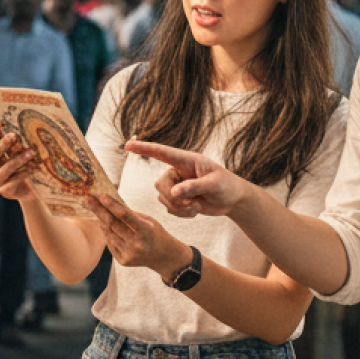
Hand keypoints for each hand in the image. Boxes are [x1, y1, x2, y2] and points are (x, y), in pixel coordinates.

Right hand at [0, 123, 35, 200]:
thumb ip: (21, 142)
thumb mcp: (23, 152)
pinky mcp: (5, 191)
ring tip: (31, 152)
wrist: (32, 189)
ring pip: (4, 168)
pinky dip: (25, 173)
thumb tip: (30, 125)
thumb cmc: (28, 165)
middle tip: (14, 136)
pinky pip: (14, 180)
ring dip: (17, 160)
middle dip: (3, 144)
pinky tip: (35, 168)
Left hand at [83, 192, 190, 280]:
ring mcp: (128, 254)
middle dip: (98, 210)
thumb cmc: (155, 233)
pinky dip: (106, 232)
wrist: (163, 256)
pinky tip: (104, 224)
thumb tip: (110, 203)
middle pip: (112, 224)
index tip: (100, 195)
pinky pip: (110, 243)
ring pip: (108, 233)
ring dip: (100, 220)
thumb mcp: (148, 220)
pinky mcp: (122, 260)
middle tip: (87, 199)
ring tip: (94, 208)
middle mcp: (136, 244)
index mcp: (145, 231)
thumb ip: (130, 214)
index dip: (111, 205)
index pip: (125, 216)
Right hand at [126, 140, 248, 219]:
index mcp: (187, 161)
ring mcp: (177, 185)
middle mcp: (178, 171)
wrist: (231, 200)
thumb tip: (174, 193)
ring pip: (163, 197)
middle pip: (160, 184)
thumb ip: (194, 187)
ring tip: (197, 206)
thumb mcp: (214, 185)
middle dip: (173, 198)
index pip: (162, 152)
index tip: (128, 145)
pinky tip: (195, 210)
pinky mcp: (178, 199)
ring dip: (179, 207)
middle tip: (193, 203)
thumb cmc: (226, 186)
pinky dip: (181, 213)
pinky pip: (169, 208)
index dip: (144, 148)